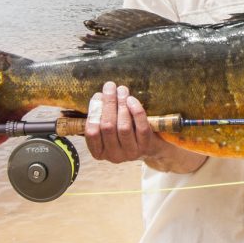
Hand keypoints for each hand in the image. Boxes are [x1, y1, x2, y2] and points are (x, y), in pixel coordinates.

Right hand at [84, 82, 206, 172]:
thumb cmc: (126, 132)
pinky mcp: (146, 146)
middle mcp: (113, 156)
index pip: (91, 132)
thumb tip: (100, 96)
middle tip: (110, 86)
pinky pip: (141, 127)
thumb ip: (102, 116)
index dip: (94, 111)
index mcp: (99, 152)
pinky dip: (136, 111)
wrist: (151, 146)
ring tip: (122, 90)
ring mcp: (130, 153)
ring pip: (124, 127)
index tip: (98, 95)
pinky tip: (132, 100)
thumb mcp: (110, 129)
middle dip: (108, 103)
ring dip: (121, 104)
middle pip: (107, 127)